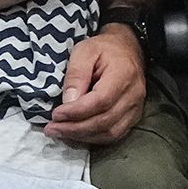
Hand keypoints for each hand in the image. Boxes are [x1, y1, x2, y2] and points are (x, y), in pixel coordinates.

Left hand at [45, 24, 146, 145]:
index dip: (76, 112)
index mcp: (123, 75)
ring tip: (60, 133)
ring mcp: (135, 108)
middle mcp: (133, 95)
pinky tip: (75, 136)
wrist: (127, 49)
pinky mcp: (133, 117)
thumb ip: (76, 75)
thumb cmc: (104, 49)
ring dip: (82, 137)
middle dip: (74, 129)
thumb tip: (68, 103)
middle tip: (52, 129)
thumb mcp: (84, 51)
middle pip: (104, 121)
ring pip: (109, 133)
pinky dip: (93, 139)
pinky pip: (114, 135)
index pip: (100, 101)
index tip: (55, 115)